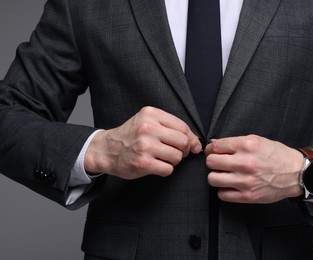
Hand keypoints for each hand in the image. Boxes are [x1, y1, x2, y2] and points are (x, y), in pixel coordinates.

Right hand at [84, 106, 201, 179]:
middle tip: (176, 152)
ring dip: (174, 160)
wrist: (106, 149)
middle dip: (184, 150)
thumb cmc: (131, 136)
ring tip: (164, 158)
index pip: (183, 127)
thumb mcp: (147, 122)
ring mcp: (145, 146)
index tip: (190, 145)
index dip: (190, 138)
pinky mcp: (143, 163)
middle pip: (183, 142)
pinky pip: (168, 169)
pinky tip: (157, 165)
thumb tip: (196, 144)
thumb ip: (171, 128)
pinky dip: (166, 169)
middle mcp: (147, 128)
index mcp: (150, 114)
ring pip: (177, 156)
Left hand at [205, 135, 303, 203]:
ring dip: (216, 176)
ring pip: (213, 179)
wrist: (297, 174)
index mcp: (248, 146)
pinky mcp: (248, 196)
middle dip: (213, 161)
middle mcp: (245, 163)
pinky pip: (222, 194)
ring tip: (224, 174)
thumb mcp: (257, 140)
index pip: (216, 147)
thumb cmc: (278, 156)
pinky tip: (231, 185)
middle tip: (219, 163)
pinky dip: (224, 190)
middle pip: (211, 162)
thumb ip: (235, 142)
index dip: (212, 149)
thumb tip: (214, 144)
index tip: (213, 151)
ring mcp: (246, 181)